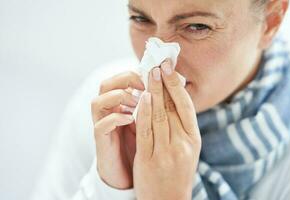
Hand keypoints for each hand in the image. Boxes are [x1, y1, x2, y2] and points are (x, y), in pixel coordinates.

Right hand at [91, 71, 143, 188]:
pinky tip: (130, 118)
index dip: (136, 74)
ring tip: (136, 102)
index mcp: (120, 105)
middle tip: (145, 85)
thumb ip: (153, 104)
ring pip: (98, 102)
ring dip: (119, 98)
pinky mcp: (101, 141)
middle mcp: (108, 112)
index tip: (154, 77)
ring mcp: (102, 126)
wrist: (130, 174)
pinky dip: (115, 118)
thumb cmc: (142, 146)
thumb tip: (173, 84)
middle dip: (125, 80)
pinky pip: (101, 125)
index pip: (120, 80)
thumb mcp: (149, 122)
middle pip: (106, 85)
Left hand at [134, 60, 201, 199]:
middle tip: (157, 64)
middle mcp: (182, 144)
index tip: (170, 68)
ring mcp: (166, 152)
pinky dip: (144, 112)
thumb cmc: (177, 171)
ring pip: (160, 115)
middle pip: (173, 107)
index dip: (177, 85)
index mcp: (193, 139)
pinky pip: (146, 131)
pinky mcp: (149, 159)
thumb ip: (180, 125)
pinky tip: (142, 97)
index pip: (186, 106)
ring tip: (149, 74)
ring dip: (154, 92)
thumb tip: (173, 98)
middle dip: (164, 83)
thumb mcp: (186, 148)